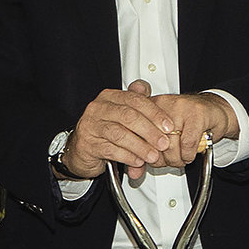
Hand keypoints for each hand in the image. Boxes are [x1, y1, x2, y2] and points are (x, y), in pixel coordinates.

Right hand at [61, 82, 214, 181]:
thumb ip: (136, 103)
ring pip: (120, 134)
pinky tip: (138, 161)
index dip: (155, 113)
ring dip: (140, 146)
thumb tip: (147, 87)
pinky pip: (111, 150)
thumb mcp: (122, 115)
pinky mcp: (87, 144)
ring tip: (153, 155)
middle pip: (128, 116)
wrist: (80, 149)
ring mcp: (90, 126)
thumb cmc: (104, 131)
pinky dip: (128, 157)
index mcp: (109, 97)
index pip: (135, 100)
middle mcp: (98, 108)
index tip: (168, 126)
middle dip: (150, 131)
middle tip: (163, 143)